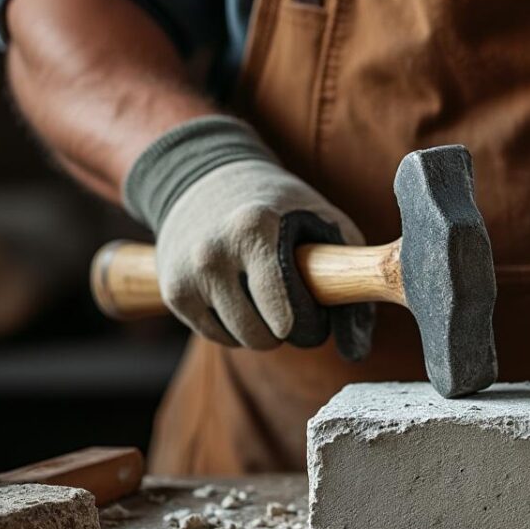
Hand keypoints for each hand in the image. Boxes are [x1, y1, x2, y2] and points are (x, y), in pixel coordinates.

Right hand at [125, 116, 371, 358]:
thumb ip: (352, 274)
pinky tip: (242, 298)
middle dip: (286, 332)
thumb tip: (356, 350)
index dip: (308, 323)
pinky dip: (234, 329)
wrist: (207, 178)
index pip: (284, 311)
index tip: (316, 313)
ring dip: (260, 332)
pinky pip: (215, 336)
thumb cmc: (281, 205)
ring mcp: (188, 273)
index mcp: (253, 229)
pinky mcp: (173, 291)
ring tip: (267, 299)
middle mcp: (212, 252)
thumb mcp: (324, 220)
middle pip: (262, 333)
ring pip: (239, 340)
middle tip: (293, 308)